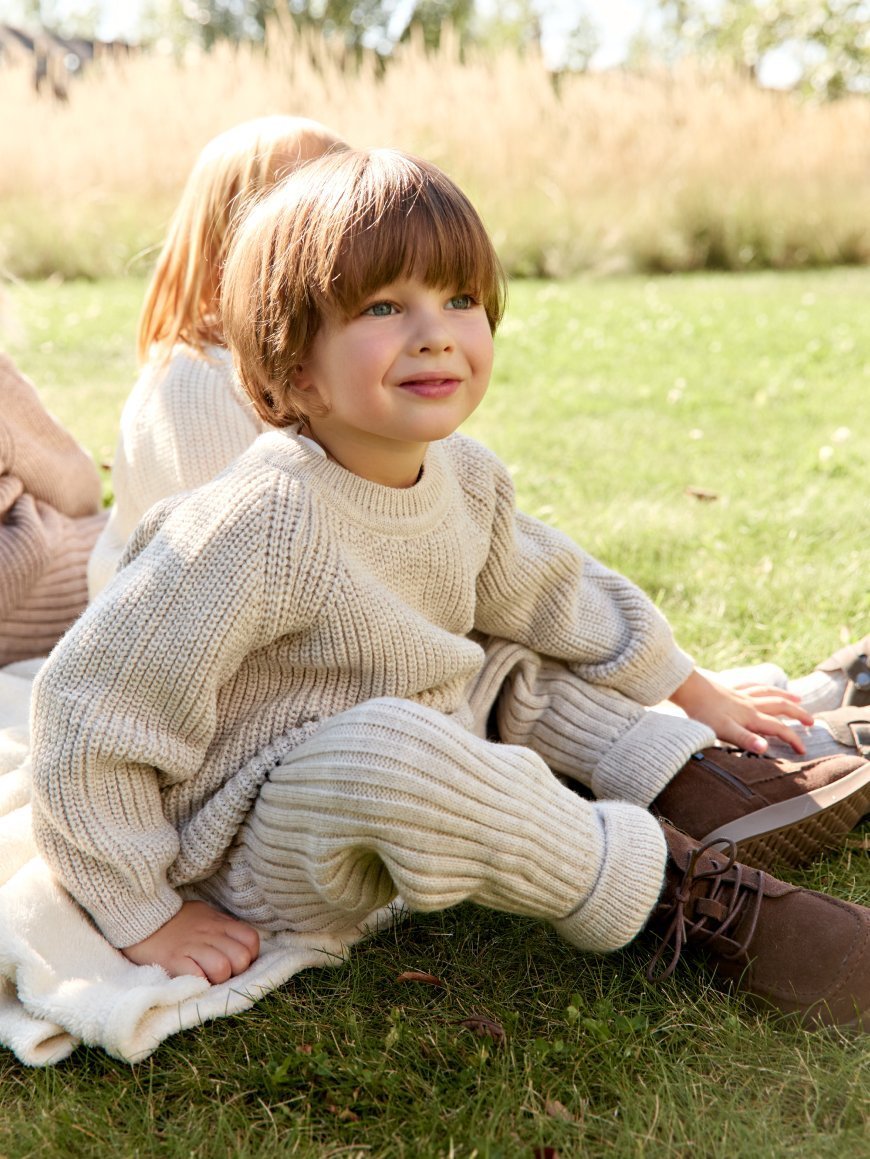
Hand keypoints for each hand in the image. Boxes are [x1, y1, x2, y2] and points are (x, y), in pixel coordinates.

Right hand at [121, 900, 259, 982]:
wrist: (140, 915)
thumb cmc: (174, 919)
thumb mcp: (204, 914)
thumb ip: (222, 927)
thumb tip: (238, 943)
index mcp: (219, 922)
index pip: (251, 940)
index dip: (249, 956)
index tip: (236, 962)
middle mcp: (209, 933)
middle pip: (241, 959)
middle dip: (235, 972)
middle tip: (221, 973)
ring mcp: (191, 946)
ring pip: (222, 969)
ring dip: (217, 980)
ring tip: (206, 978)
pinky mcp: (173, 960)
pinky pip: (197, 976)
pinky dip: (199, 983)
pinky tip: (192, 980)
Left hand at [669, 669, 813, 754]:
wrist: (688, 689)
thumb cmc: (704, 713)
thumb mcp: (724, 731)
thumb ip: (746, 740)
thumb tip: (766, 749)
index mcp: (751, 717)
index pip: (778, 729)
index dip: (793, 740)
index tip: (803, 751)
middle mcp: (749, 704)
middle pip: (780, 707)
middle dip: (797, 714)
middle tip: (811, 722)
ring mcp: (740, 695)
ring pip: (769, 693)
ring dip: (785, 697)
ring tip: (797, 699)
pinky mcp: (729, 689)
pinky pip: (752, 686)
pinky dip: (763, 686)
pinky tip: (763, 687)